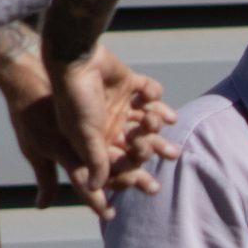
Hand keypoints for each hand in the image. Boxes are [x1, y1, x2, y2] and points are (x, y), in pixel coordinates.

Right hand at [47, 46, 178, 218]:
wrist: (75, 59)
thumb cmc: (76, 100)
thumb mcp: (85, 135)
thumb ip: (95, 161)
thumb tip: (95, 189)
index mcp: (97, 138)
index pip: (120, 160)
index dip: (136, 171)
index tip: (153, 185)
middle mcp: (109, 122)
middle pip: (138, 141)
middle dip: (155, 148)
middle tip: (173, 155)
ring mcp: (120, 102)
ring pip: (147, 118)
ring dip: (156, 122)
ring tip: (161, 120)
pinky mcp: (129, 82)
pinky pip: (150, 92)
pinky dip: (156, 96)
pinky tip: (154, 98)